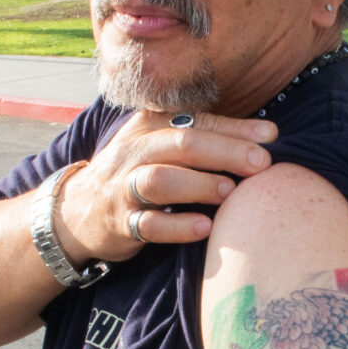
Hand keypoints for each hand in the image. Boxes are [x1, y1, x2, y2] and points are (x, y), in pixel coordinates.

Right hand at [55, 112, 277, 263]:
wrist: (76, 212)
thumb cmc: (135, 175)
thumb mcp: (159, 147)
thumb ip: (202, 138)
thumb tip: (265, 136)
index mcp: (149, 126)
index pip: (195, 121)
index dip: (234, 128)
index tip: (271, 136)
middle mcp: (134, 152)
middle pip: (182, 144)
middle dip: (225, 151)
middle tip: (260, 163)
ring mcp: (124, 188)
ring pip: (161, 180)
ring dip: (198, 184)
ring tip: (230, 191)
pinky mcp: (120, 223)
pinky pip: (149, 224)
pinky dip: (178, 226)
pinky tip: (205, 227)